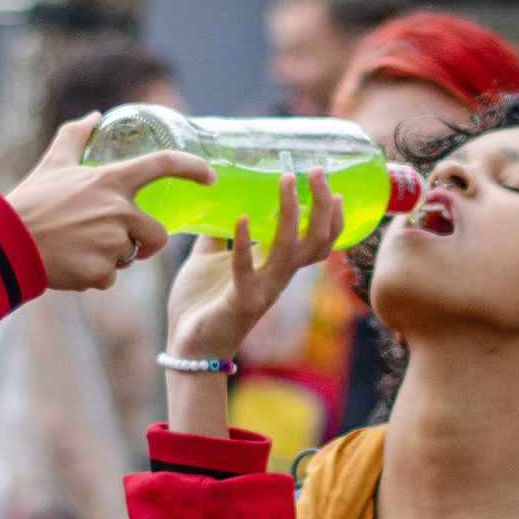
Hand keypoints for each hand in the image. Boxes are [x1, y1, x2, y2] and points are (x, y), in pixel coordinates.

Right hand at [4, 113, 209, 292]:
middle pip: (156, 234)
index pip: (163, 165)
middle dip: (144, 242)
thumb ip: (77, 135)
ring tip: (79, 248)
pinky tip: (71, 264)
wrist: (5, 243)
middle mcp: (117, 210)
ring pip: (129, 257)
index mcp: (111, 181)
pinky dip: (94, 276)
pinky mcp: (100, 273)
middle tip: (119, 242)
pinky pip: (110, 279)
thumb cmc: (31, 201)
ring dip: (112, 258)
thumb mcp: (53, 162)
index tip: (210, 176)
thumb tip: (95, 114)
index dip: (192, 168)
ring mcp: (110, 243)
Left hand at [166, 169, 345, 361]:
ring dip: (290, 213)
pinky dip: (245, 243)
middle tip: (318, 170)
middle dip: (321, 204)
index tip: (328, 183)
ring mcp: (263, 289)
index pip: (317, 240)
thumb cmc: (201, 303)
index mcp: (274, 266)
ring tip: (286, 181)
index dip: (331, 214)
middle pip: (317, 240)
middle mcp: (277, 277)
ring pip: (290, 249)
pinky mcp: (241, 301)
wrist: (187, 347)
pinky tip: (242, 218)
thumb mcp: (209, 258)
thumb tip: (217, 202)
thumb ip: (218, 234)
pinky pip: (247, 270)